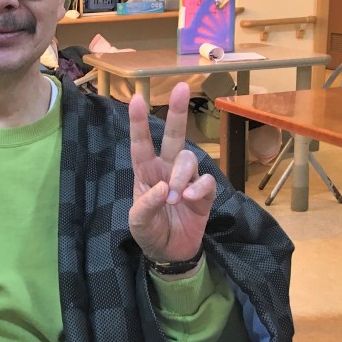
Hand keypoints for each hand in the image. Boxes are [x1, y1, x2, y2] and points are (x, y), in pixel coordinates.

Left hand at [128, 82, 216, 262]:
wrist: (170, 253)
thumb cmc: (150, 232)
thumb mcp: (138, 223)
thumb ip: (145, 206)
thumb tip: (164, 188)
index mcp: (146, 173)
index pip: (141, 144)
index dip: (138, 123)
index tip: (135, 98)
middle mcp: (166, 169)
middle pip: (174, 136)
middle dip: (177, 112)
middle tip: (181, 88)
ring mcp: (186, 179)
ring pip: (189, 158)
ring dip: (182, 174)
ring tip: (176, 197)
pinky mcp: (204, 193)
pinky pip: (206, 180)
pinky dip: (199, 187)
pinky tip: (190, 197)